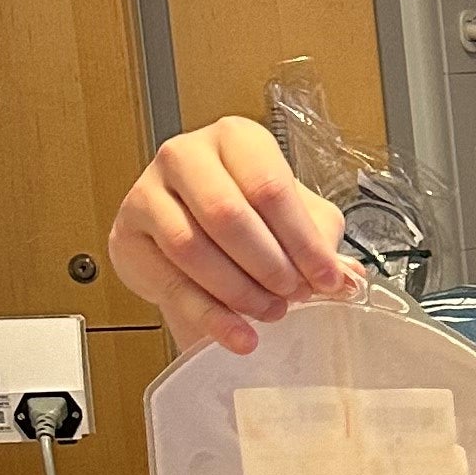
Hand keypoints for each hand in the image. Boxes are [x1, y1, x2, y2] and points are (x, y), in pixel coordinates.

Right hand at [109, 116, 361, 354]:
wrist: (192, 233)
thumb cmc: (250, 216)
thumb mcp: (296, 219)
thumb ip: (322, 242)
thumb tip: (349, 278)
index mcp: (236, 139)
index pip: (270, 187)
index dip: (302, 241)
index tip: (327, 280)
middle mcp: (186, 155)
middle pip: (227, 214)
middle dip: (269, 266)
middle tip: (294, 296)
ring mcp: (147, 192)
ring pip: (191, 247)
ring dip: (239, 291)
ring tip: (270, 313)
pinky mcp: (127, 235)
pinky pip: (168, 281)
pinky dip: (210, 316)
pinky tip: (239, 335)